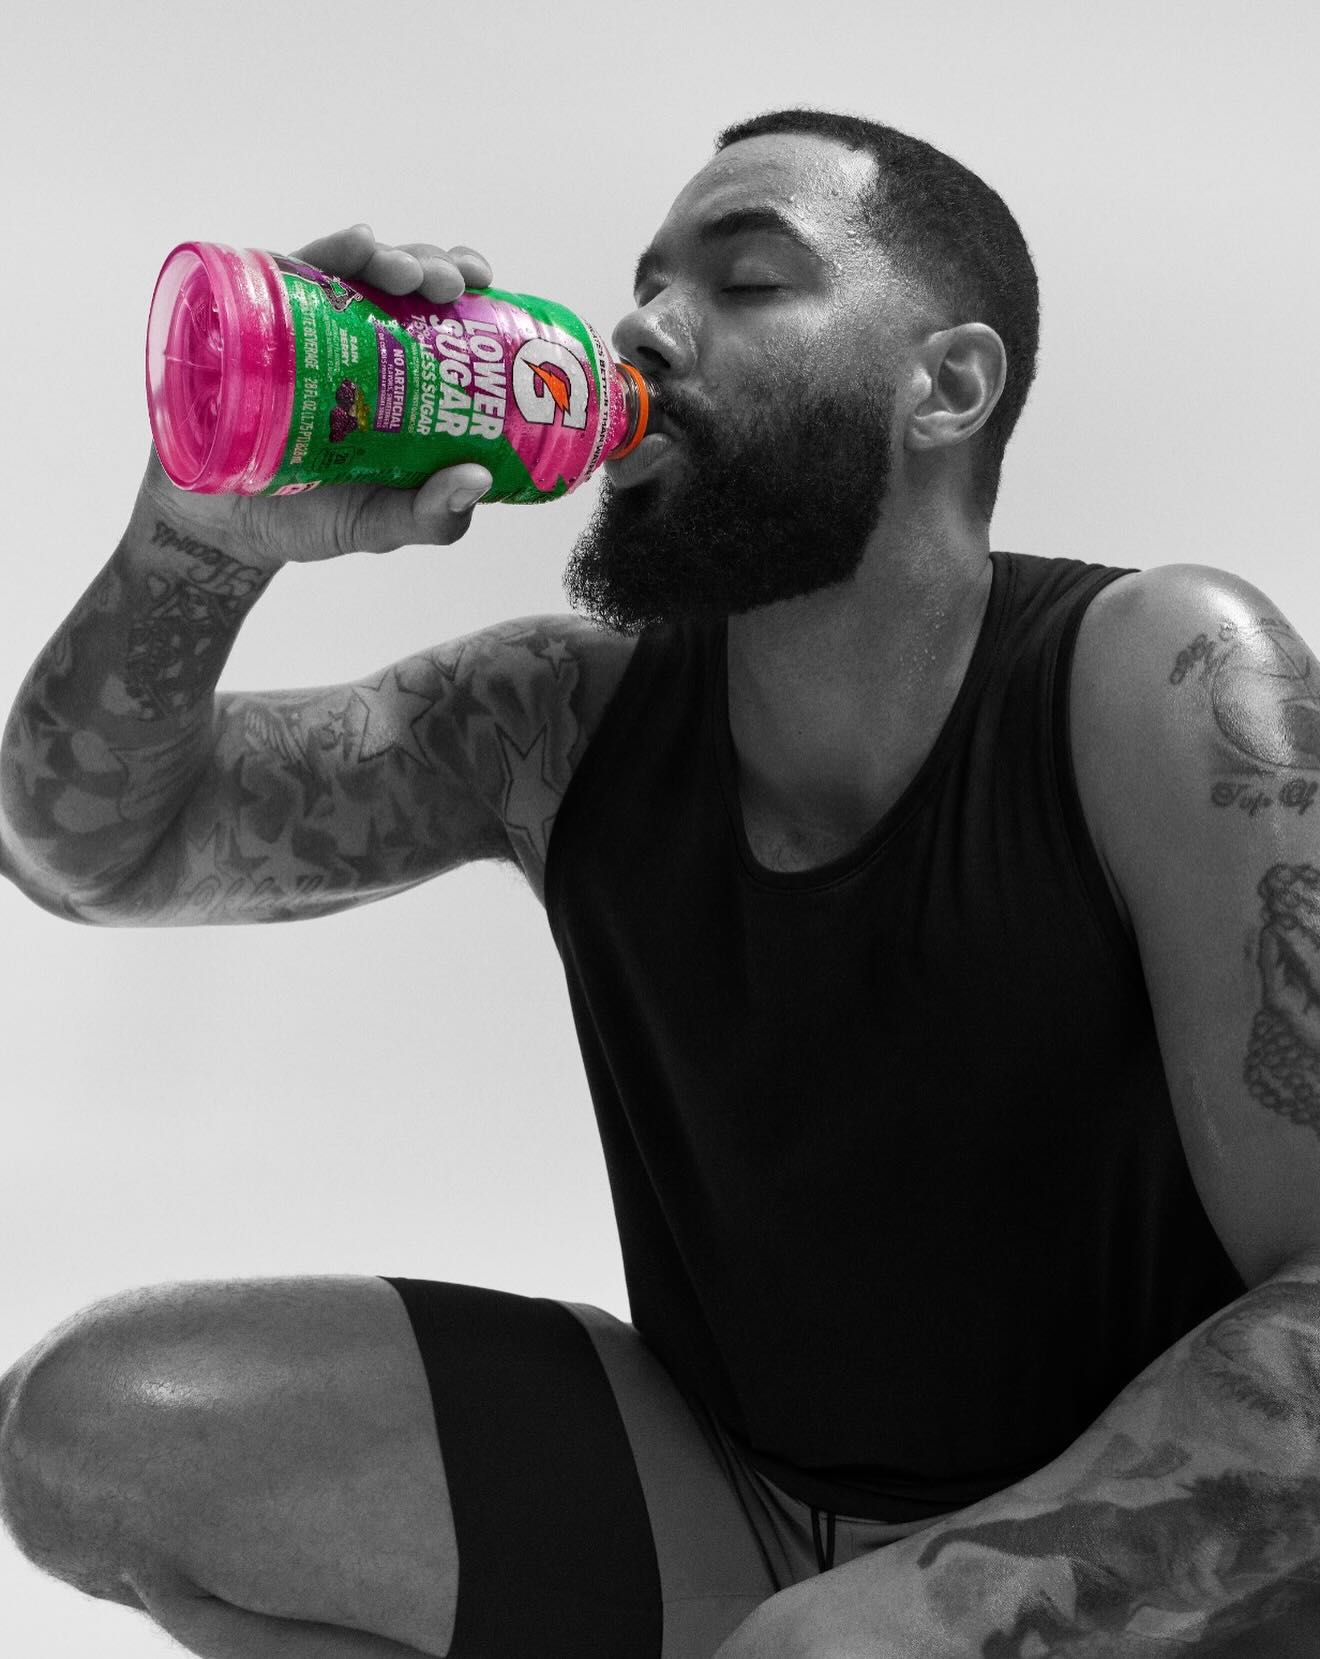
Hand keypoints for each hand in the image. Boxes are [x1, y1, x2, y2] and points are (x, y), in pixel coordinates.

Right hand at [139, 224, 497, 568]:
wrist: (228, 527)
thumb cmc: (314, 518)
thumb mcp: (382, 525)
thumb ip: (432, 516)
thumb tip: (476, 480)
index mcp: (402, 382)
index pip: (443, 324)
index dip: (468, 295)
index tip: (485, 285)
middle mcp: (360, 344)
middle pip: (405, 286)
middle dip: (432, 268)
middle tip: (448, 283)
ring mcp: (308, 330)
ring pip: (355, 271)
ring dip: (386, 258)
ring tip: (404, 270)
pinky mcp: (260, 325)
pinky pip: (289, 277)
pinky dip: (328, 254)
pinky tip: (356, 244)